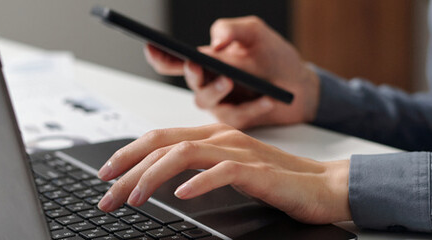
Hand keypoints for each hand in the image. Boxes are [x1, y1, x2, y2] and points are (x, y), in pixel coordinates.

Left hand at [95, 124, 351, 223]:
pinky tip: (182, 196)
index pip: (160, 138)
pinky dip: (199, 183)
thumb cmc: (279, 181)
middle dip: (128, 168)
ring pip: (185, 154)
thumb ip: (199, 169)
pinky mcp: (259, 170)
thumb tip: (160, 181)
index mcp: (213, 136)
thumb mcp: (230, 172)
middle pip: (163, 144)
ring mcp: (241, 152)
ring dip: (153, 176)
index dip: (127, 154)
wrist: (325, 186)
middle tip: (107, 194)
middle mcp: (223, 138)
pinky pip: (223, 171)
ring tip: (135, 197)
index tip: (105, 176)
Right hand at [144, 16, 319, 128]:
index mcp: (206, 61)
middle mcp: (207, 84)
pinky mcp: (237, 121)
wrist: (300, 84)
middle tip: (197, 64)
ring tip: (230, 79)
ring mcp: (220, 104)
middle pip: (189, 81)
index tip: (151, 46)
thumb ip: (232, 29)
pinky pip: (237, 117)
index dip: (159, 55)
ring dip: (216, 89)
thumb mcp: (255, 33)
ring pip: (206, 101)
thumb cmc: (274, 57)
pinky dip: (253, 108)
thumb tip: (215, 41)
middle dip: (191, 72)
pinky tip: (267, 99)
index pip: (174, 61)